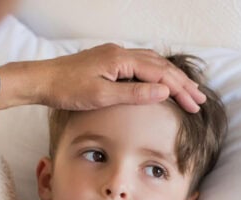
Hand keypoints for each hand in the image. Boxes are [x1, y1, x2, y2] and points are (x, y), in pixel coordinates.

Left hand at [0, 43, 205, 112]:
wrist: (41, 80)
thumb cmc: (67, 90)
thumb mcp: (102, 96)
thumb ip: (134, 94)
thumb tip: (164, 91)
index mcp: (121, 59)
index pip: (160, 74)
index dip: (180, 90)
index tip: (194, 105)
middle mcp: (120, 53)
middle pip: (160, 66)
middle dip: (182, 83)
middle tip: (199, 100)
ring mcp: (114, 55)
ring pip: (151, 63)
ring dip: (170, 77)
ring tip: (186, 91)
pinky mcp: (107, 61)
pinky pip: (139, 64)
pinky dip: (155, 73)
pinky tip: (158, 81)